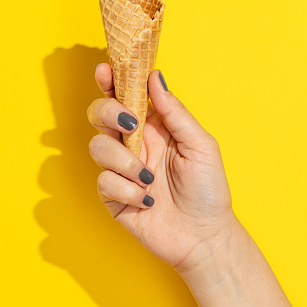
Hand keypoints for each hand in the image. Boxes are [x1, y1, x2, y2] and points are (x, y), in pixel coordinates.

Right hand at [87, 64, 235, 271]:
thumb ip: (175, 112)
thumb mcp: (200, 145)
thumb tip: (155, 76)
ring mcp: (121, 170)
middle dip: (109, 113)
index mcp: (155, 128)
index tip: (105, 70)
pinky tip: (148, 201)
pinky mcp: (113, 196)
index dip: (112, 81)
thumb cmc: (208, 189)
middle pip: (101, 115)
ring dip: (124, 161)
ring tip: (149, 178)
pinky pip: (104, 181)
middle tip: (131, 126)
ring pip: (98, 146)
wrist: (204, 236)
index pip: (126, 97)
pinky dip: (127, 190)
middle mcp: (134, 144)